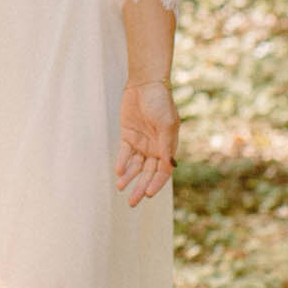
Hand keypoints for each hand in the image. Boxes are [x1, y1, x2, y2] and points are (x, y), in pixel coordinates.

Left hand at [115, 81, 179, 207]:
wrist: (145, 85)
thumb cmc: (160, 102)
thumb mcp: (166, 123)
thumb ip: (165, 145)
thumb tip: (168, 165)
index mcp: (167, 147)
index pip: (162, 172)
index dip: (156, 183)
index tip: (148, 193)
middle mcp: (155, 148)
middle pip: (148, 173)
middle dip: (140, 187)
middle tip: (132, 202)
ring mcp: (141, 143)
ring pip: (135, 166)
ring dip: (129, 177)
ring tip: (121, 187)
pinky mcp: (128, 136)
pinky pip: (124, 154)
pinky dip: (122, 163)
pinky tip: (118, 172)